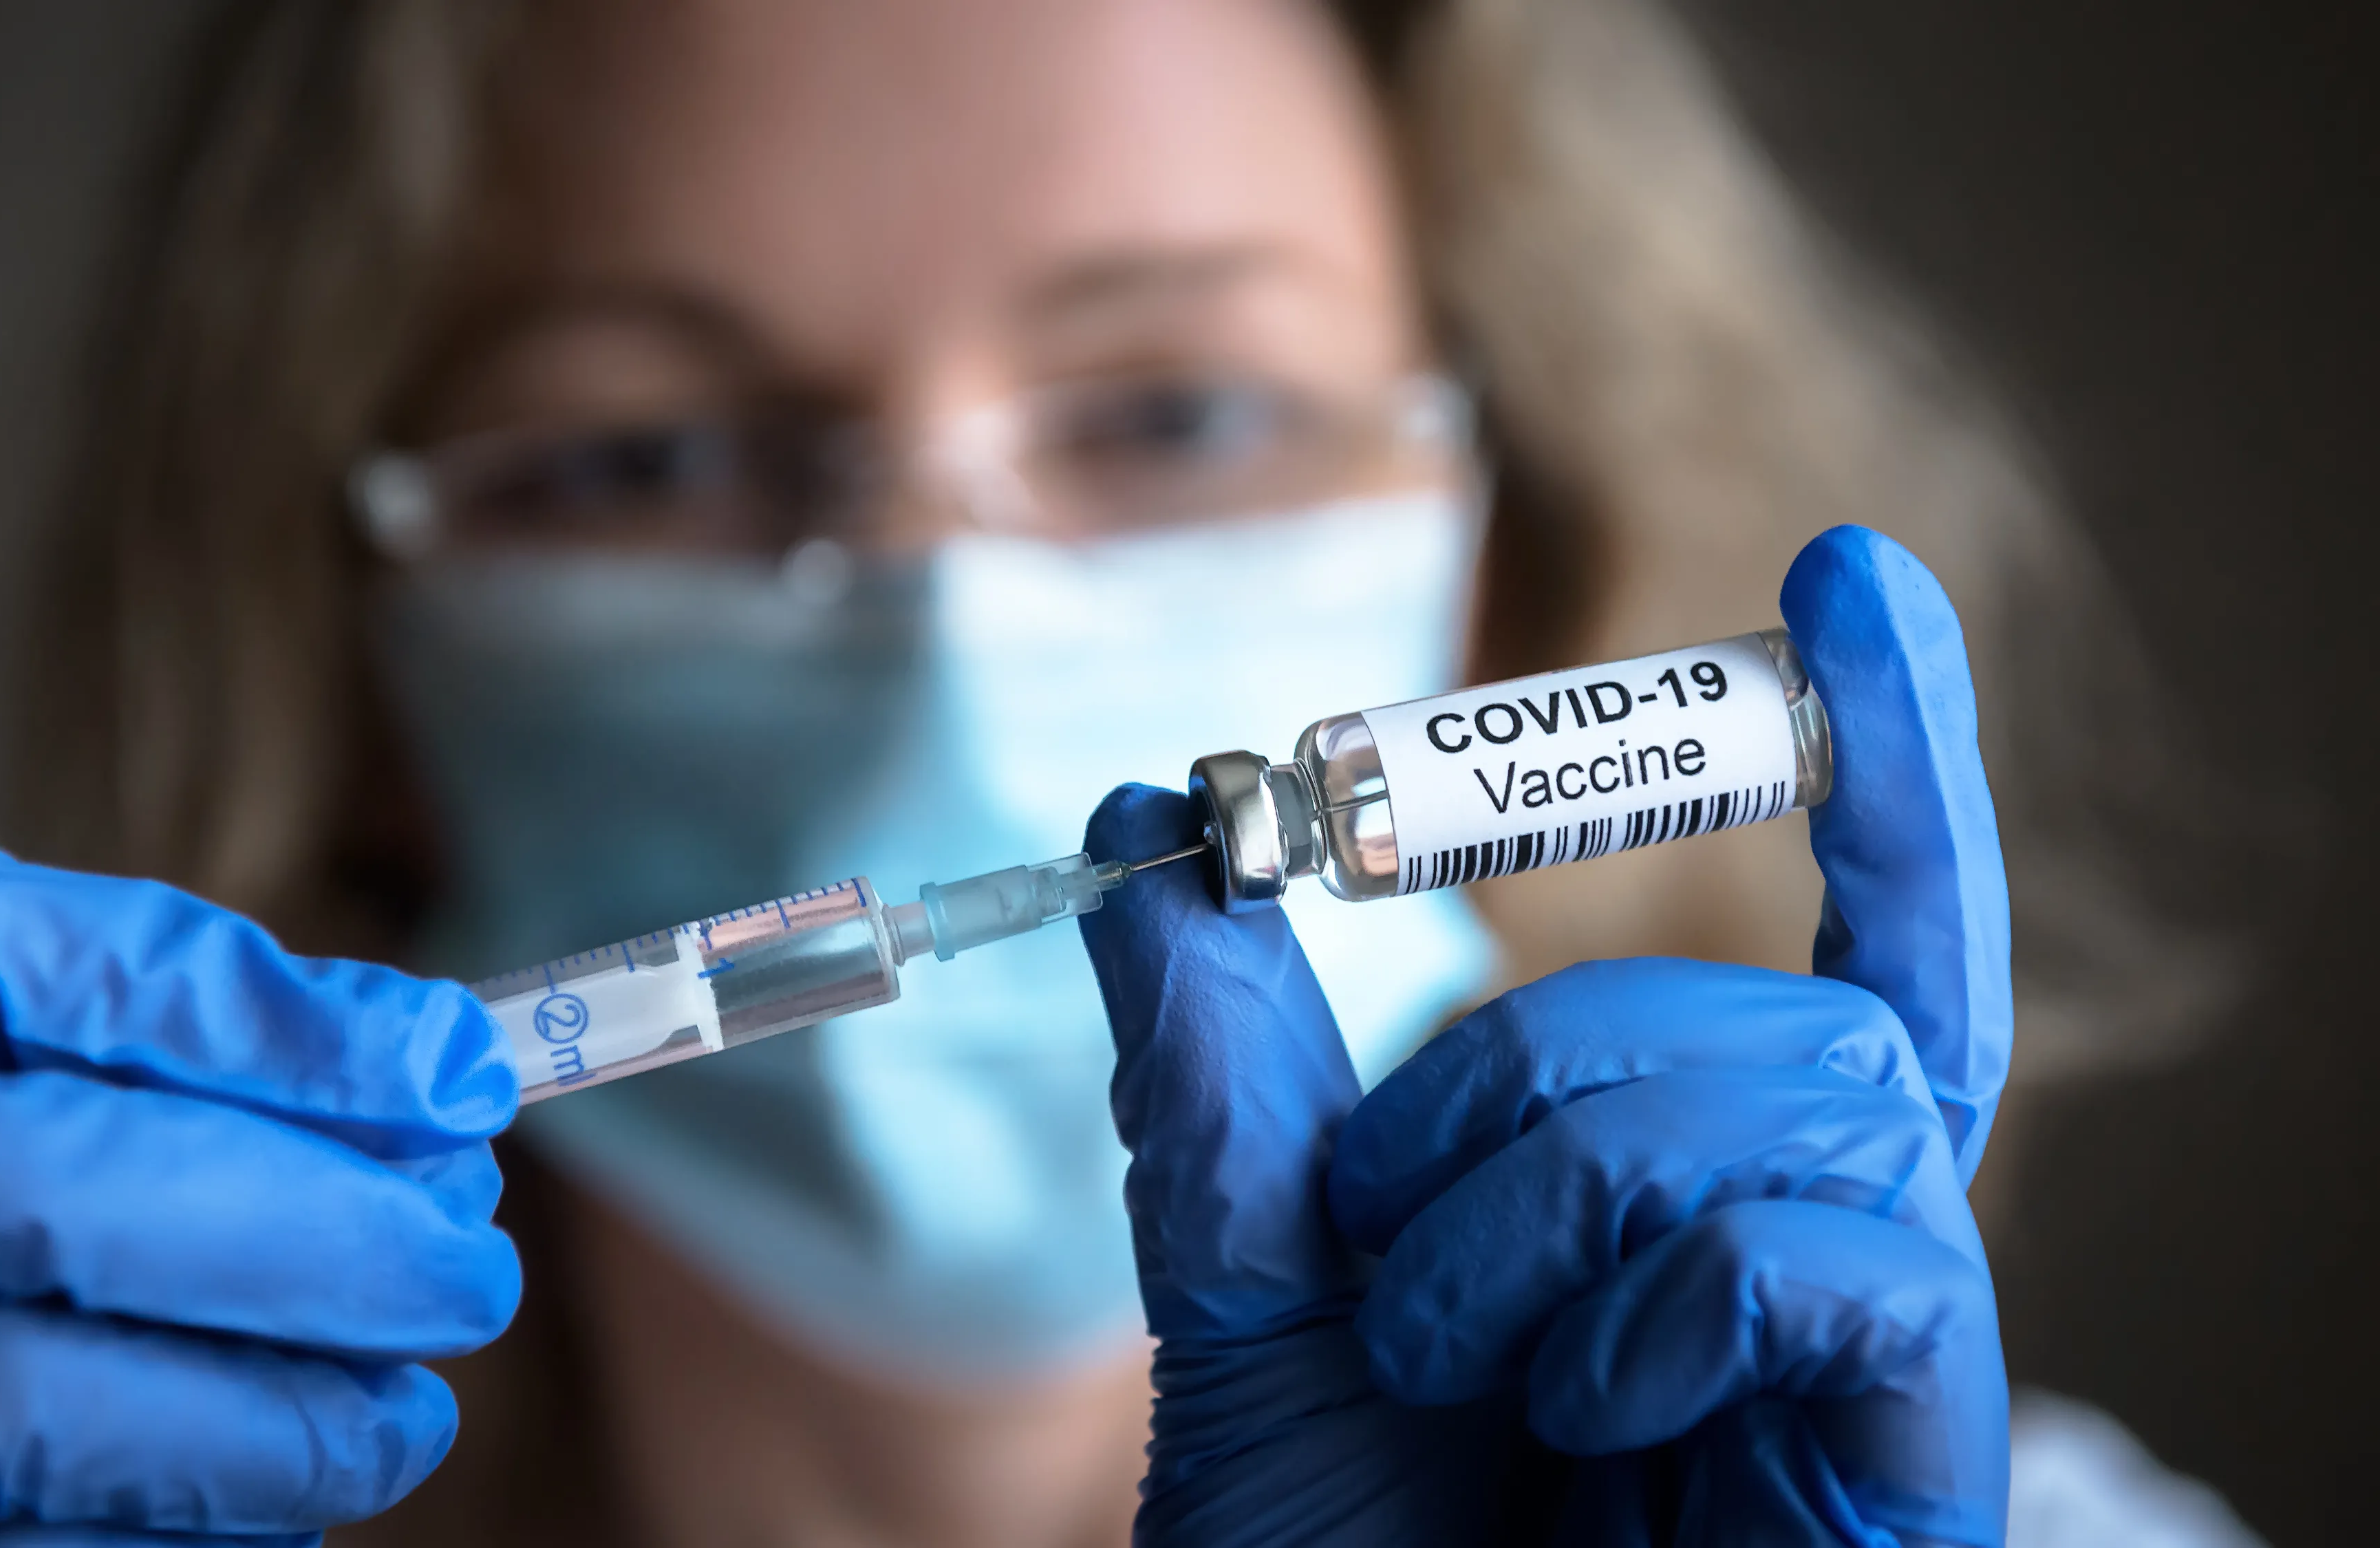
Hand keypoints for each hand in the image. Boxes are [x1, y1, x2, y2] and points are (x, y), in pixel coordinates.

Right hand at [0, 838, 520, 1544]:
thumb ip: (132, 1029)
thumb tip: (428, 1065)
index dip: (241, 1013)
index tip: (451, 1072)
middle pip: (10, 1182)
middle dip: (293, 1230)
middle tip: (463, 1267)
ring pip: (4, 1419)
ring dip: (265, 1426)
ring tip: (402, 1415)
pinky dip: (172, 1540)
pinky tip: (264, 1510)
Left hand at [1079, 524, 2011, 1544]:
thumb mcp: (1245, 1289)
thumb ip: (1216, 1069)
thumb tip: (1146, 823)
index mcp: (1691, 1209)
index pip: (1841, 952)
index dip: (1877, 771)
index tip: (1854, 586)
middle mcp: (1813, 1256)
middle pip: (1778, 1008)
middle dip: (1538, 1073)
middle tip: (1391, 1229)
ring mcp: (1875, 1358)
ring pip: (1793, 1095)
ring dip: (1559, 1191)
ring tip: (1455, 1353)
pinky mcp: (1913, 1450)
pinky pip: (1839, 1245)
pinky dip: (1661, 1290)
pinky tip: (1579, 1411)